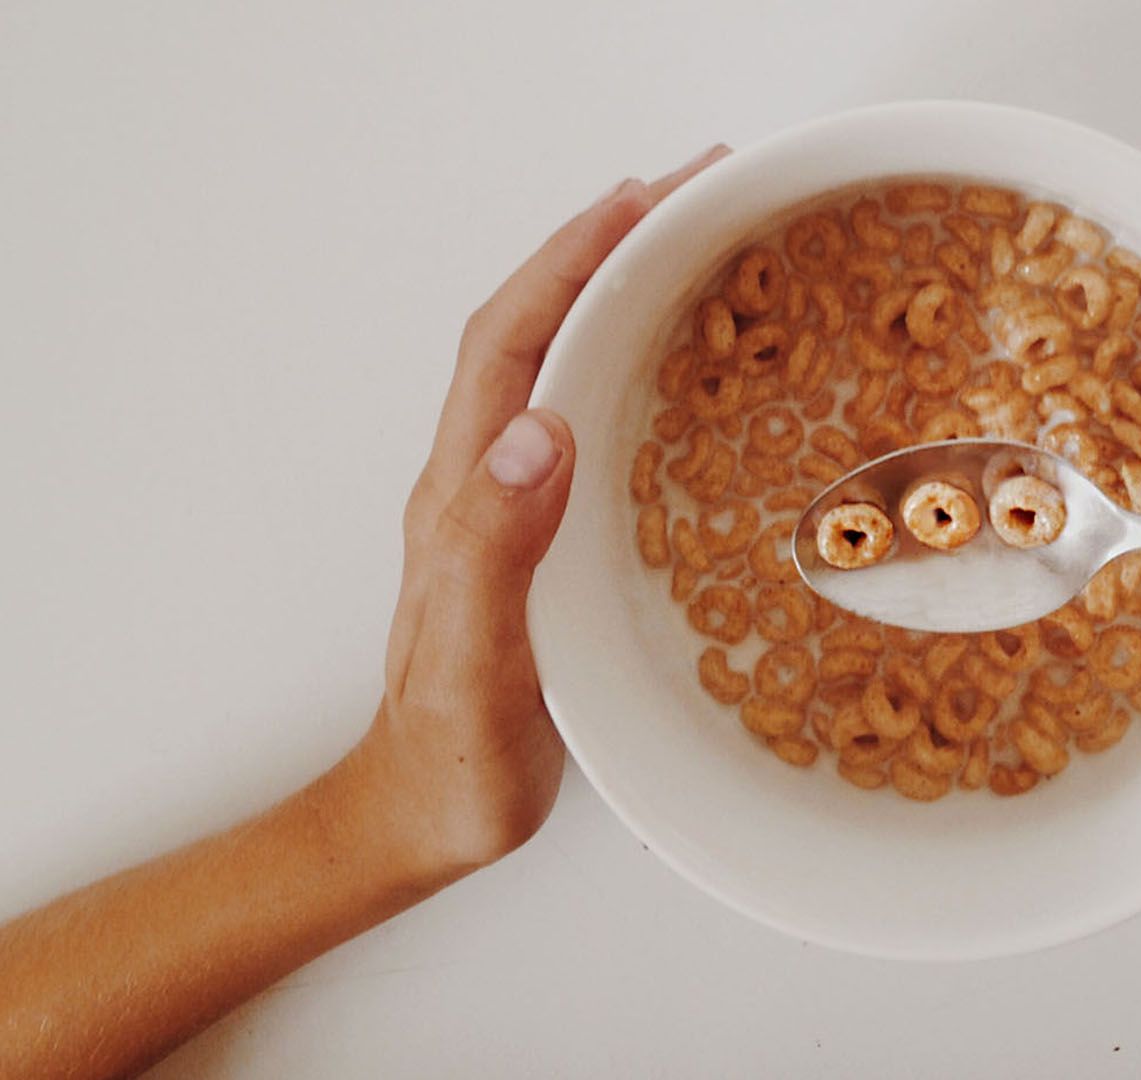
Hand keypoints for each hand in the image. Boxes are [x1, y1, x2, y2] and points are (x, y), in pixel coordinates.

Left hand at [356, 147, 726, 878]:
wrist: (424, 815)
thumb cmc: (453, 757)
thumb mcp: (473, 664)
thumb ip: (492, 551)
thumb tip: (539, 432)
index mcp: (463, 495)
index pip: (510, 346)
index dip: (570, 264)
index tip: (645, 201)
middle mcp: (481, 482)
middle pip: (536, 330)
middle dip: (604, 249)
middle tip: (695, 194)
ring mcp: (510, 508)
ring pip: (559, 366)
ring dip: (618, 295)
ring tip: (695, 248)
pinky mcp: (544, 538)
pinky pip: (586, 419)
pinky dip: (630, 365)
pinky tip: (681, 367)